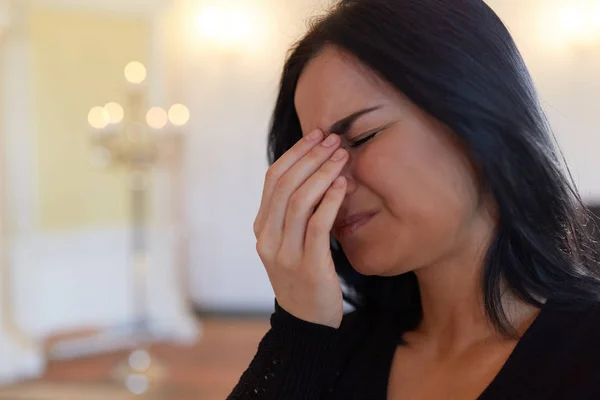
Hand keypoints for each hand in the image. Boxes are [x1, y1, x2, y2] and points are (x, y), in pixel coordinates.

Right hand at [254, 130, 348, 327]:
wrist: (307, 321)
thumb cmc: (304, 273)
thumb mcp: (289, 240)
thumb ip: (294, 211)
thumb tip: (314, 169)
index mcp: (261, 227)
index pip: (273, 179)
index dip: (295, 153)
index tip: (316, 134)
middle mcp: (267, 238)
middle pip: (285, 185)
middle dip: (311, 157)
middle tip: (334, 139)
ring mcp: (284, 254)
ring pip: (299, 202)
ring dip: (322, 174)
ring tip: (342, 157)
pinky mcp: (308, 267)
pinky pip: (317, 226)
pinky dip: (330, 201)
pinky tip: (343, 185)